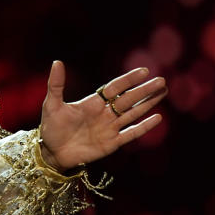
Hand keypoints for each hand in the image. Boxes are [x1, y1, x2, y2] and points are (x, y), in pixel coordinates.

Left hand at [39, 61, 166, 170]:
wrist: (51, 152)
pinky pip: (131, 133)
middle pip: (128, 99)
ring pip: (133, 113)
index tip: (144, 71)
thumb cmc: (51, 127)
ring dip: (148, 103)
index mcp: (93, 102)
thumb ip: (56, 84)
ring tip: (162, 92)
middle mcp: (105, 113)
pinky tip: (157, 118)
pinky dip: (143, 126)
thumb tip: (57, 62)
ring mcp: (110, 128)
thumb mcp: (52, 104)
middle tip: (161, 81)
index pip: (115, 88)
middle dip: (144, 90)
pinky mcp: (112, 143)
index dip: (129, 80)